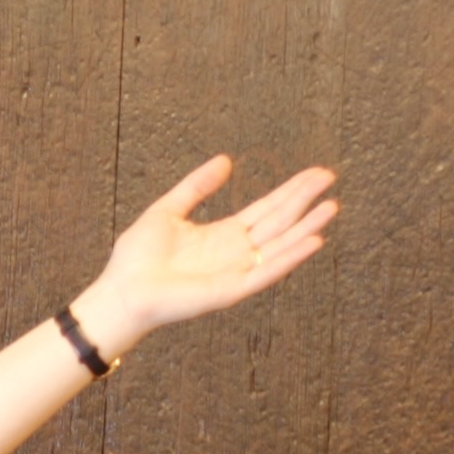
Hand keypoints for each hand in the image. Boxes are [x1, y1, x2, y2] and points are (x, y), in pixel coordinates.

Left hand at [75, 154, 336, 354]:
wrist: (121, 293)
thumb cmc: (137, 259)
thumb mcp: (168, 210)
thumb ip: (197, 186)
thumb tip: (226, 160)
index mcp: (223, 235)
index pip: (267, 209)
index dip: (291, 191)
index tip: (316, 174)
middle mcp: (235, 253)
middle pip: (280, 222)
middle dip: (305, 200)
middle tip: (330, 178)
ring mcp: (236, 272)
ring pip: (280, 246)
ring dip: (307, 227)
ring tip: (332, 207)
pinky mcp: (231, 290)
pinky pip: (267, 273)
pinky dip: (291, 257)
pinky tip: (313, 241)